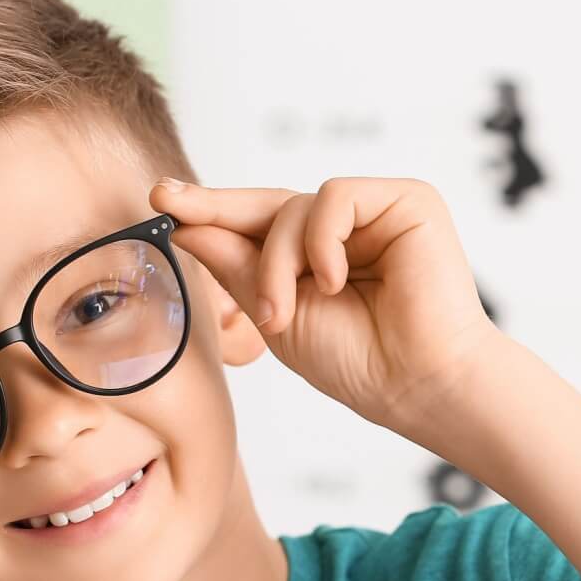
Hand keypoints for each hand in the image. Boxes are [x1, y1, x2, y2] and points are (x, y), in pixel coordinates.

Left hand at [147, 176, 502, 433]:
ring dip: (277, 260)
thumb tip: (188, 224)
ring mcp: (380, 213)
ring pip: (297, 205)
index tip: (163, 200)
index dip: (214, 211)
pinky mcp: (409, 201)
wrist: (416, 384)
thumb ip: (238, 267)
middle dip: (222, 212)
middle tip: (174, 205)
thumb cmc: (359, 363)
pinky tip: (333, 280)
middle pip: (272, 203)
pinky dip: (321, 239)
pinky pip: (336, 195)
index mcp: (324, 258)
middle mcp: (353, 230)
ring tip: (284, 312)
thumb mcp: (277, 314)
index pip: (262, 224)